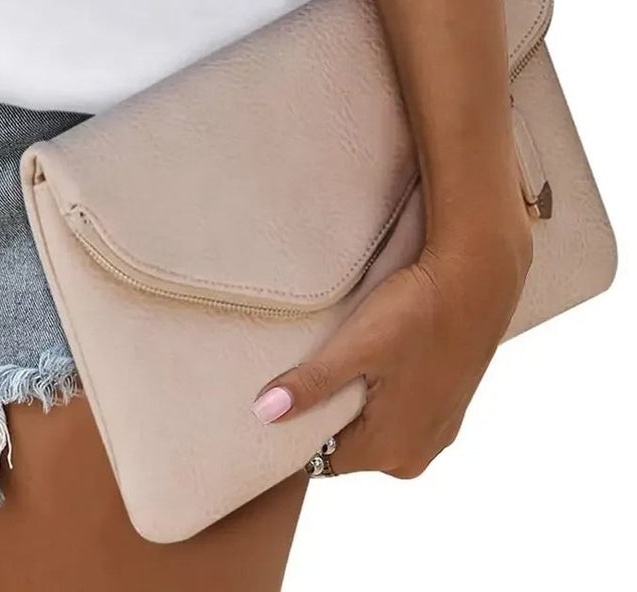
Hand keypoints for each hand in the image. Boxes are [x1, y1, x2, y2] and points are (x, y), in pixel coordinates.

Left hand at [251, 207, 533, 478]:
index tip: (290, 387)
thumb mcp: (355, 345)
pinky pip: (397, 415)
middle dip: (329, 412)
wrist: (476, 283)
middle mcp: (416, 455)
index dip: (299, 425)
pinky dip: (382, 393)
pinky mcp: (446, 412)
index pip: (320, 456)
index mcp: (390, 451)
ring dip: (356, 400)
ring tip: (352, 356)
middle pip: (348, 444)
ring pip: (373, 428)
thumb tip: (264, 414)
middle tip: (321, 363)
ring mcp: (436, 435)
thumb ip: (311, 383)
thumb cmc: (416, 312)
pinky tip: (381, 357)